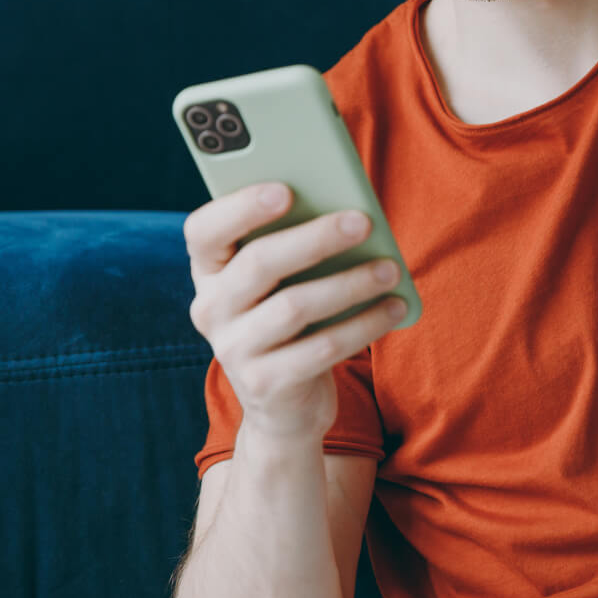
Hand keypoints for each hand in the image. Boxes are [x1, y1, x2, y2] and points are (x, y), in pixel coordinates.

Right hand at [184, 182, 406, 440]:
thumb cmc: (290, 322)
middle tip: (362, 222)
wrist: (283, 408)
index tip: (285, 189)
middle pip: (258, 263)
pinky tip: (393, 307)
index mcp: (209, 271)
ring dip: (349, 283)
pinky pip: (321, 348)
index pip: (204, 231)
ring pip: (294, 306)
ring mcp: (234, 350)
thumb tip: (347, 209)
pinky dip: (363, 324)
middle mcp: (210, 309)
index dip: (240, 207)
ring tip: (390, 269)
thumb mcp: (280, 284)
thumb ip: (294, 245)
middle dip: (315, 238)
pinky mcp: (266, 384)